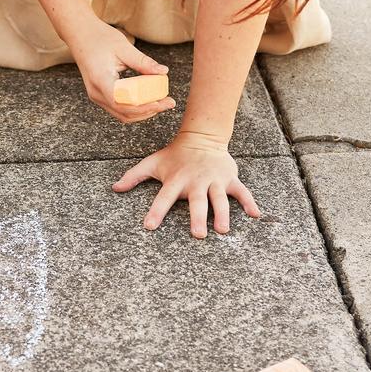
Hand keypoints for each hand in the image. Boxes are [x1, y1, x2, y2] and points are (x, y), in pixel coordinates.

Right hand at [67, 18, 174, 122]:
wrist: (80, 35)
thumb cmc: (99, 38)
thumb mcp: (124, 47)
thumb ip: (143, 62)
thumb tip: (163, 72)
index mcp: (101, 80)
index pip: (123, 103)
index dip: (144, 107)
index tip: (162, 102)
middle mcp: (96, 93)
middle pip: (125, 113)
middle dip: (149, 111)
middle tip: (168, 102)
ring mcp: (96, 96)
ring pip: (122, 115)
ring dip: (143, 112)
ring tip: (161, 103)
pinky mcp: (100, 95)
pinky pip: (119, 109)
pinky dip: (135, 108)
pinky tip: (149, 100)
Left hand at [112, 131, 259, 235]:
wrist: (201, 137)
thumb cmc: (174, 156)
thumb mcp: (152, 163)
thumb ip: (134, 176)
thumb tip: (114, 188)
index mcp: (176, 179)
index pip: (164, 197)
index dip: (156, 211)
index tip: (149, 226)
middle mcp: (195, 181)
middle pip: (196, 201)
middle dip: (197, 217)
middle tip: (197, 234)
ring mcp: (214, 180)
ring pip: (219, 199)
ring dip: (222, 214)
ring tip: (223, 230)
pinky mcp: (229, 179)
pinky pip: (241, 191)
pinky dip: (249, 202)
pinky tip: (256, 215)